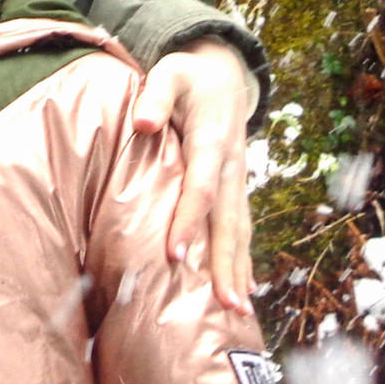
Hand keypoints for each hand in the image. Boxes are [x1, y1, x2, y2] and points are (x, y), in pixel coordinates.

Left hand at [129, 39, 256, 311]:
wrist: (223, 72)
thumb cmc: (187, 75)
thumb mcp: (169, 73)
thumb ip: (155, 97)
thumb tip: (142, 124)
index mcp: (212, 142)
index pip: (199, 189)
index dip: (188, 221)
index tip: (176, 255)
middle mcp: (231, 166)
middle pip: (228, 221)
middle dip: (227, 264)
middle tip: (226, 304)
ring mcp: (237, 179)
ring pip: (239, 230)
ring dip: (240, 270)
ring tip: (238, 311)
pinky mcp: (235, 188)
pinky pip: (240, 228)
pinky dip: (243, 260)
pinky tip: (243, 290)